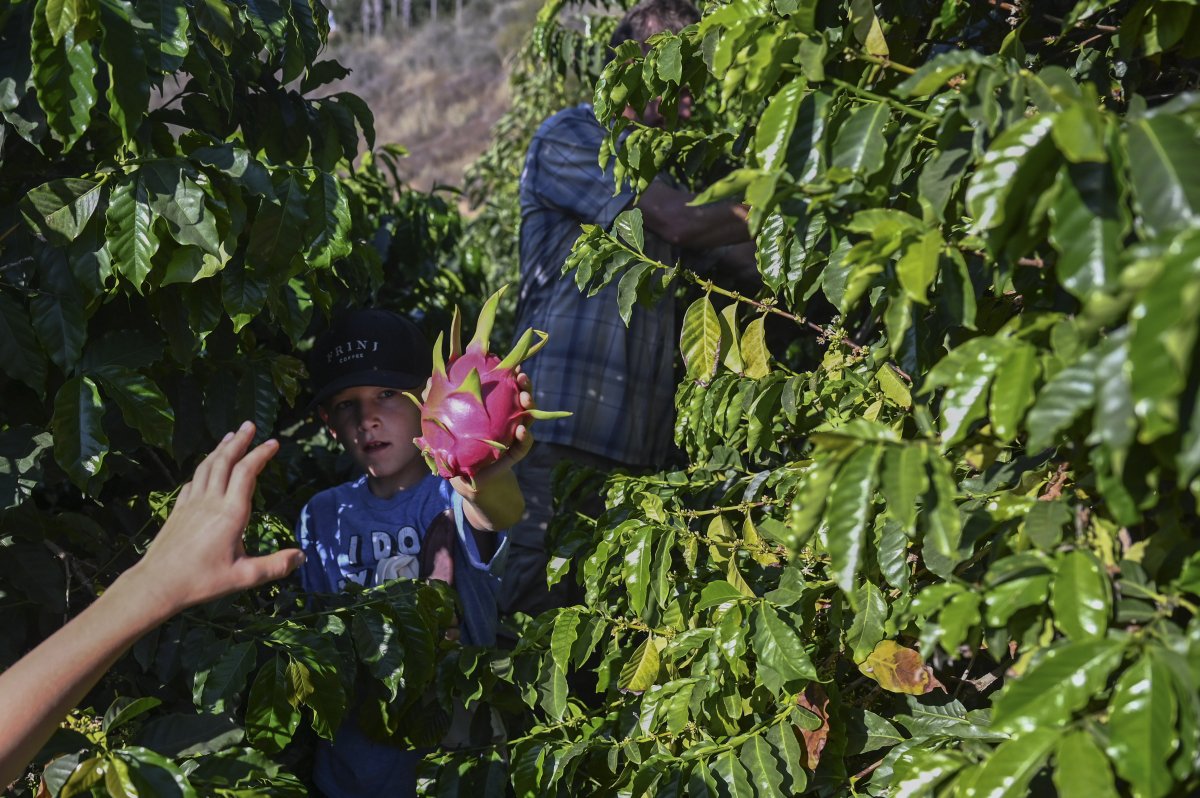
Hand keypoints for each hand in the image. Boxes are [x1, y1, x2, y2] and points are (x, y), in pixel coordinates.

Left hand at [119, 421, 304, 614]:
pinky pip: (192, 481)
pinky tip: (206, 469)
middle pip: (225, 461)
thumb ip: (275, 566)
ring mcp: (191, 503)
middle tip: (250, 424)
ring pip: (207, 467)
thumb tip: (302, 556)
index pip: (247, 472)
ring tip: (230, 435)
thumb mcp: (244, 577)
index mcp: (231, 513)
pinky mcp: (178, 510)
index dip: (261, 454)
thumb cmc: (201, 581)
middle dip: (240, 441)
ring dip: (220, 448)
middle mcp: (211, 501)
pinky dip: (203, 468)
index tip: (273, 442)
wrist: (157, 584)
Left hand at [450, 369, 536, 498]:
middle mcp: (507, 421)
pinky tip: (521, 430)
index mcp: (494, 411)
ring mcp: (512, 437)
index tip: (512, 364)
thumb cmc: (455, 449)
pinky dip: (525, 437)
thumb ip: (438, 405)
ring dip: (529, 407)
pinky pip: (522, 446)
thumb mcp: (444, 425)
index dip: (510, 376)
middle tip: (522, 376)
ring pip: (527, 419)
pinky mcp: (513, 455)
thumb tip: (429, 381)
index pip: (505, 390)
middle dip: (524, 386)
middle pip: (520, 400)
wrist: (465, 479)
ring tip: (525, 398)